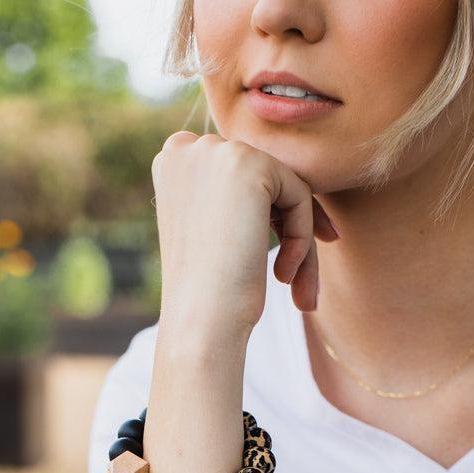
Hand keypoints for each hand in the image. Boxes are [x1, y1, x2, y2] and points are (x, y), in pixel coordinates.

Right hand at [150, 131, 339, 338]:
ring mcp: (215, 151)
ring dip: (299, 239)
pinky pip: (300, 194)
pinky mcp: (248, 164)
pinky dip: (302, 237)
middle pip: (264, 179)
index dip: (265, 216)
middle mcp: (186, 147)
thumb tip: (280, 183)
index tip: (282, 258)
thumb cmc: (207, 294)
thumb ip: (232, 197)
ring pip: (285, 188)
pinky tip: (283, 274)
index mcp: (171, 163)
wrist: (199, 322)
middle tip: (295, 279)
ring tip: (293, 285)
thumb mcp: (209, 232)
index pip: (239, 177)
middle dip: (288, 227)